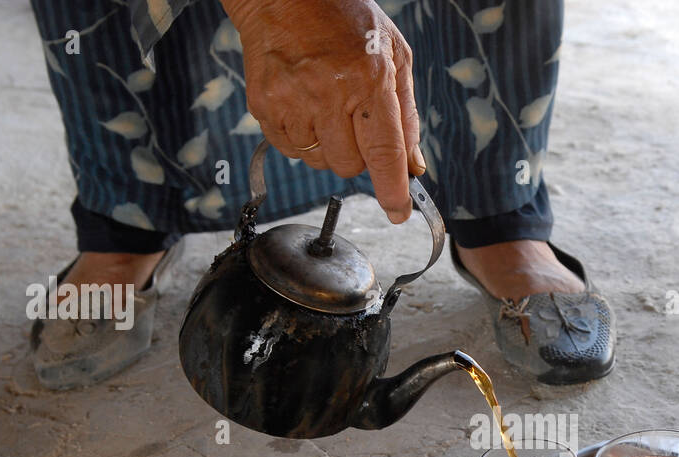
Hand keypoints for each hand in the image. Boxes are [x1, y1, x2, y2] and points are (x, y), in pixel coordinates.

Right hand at [221, 0, 424, 222]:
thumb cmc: (344, 21)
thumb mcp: (394, 55)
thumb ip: (406, 116)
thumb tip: (413, 167)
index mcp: (368, 78)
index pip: (384, 152)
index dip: (392, 189)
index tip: (398, 212)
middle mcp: (328, 93)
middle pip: (349, 166)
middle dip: (357, 153)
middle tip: (352, 117)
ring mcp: (292, 102)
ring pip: (319, 163)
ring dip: (328, 146)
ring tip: (325, 104)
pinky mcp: (265, 107)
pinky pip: (291, 151)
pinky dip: (302, 139)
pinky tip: (303, 105)